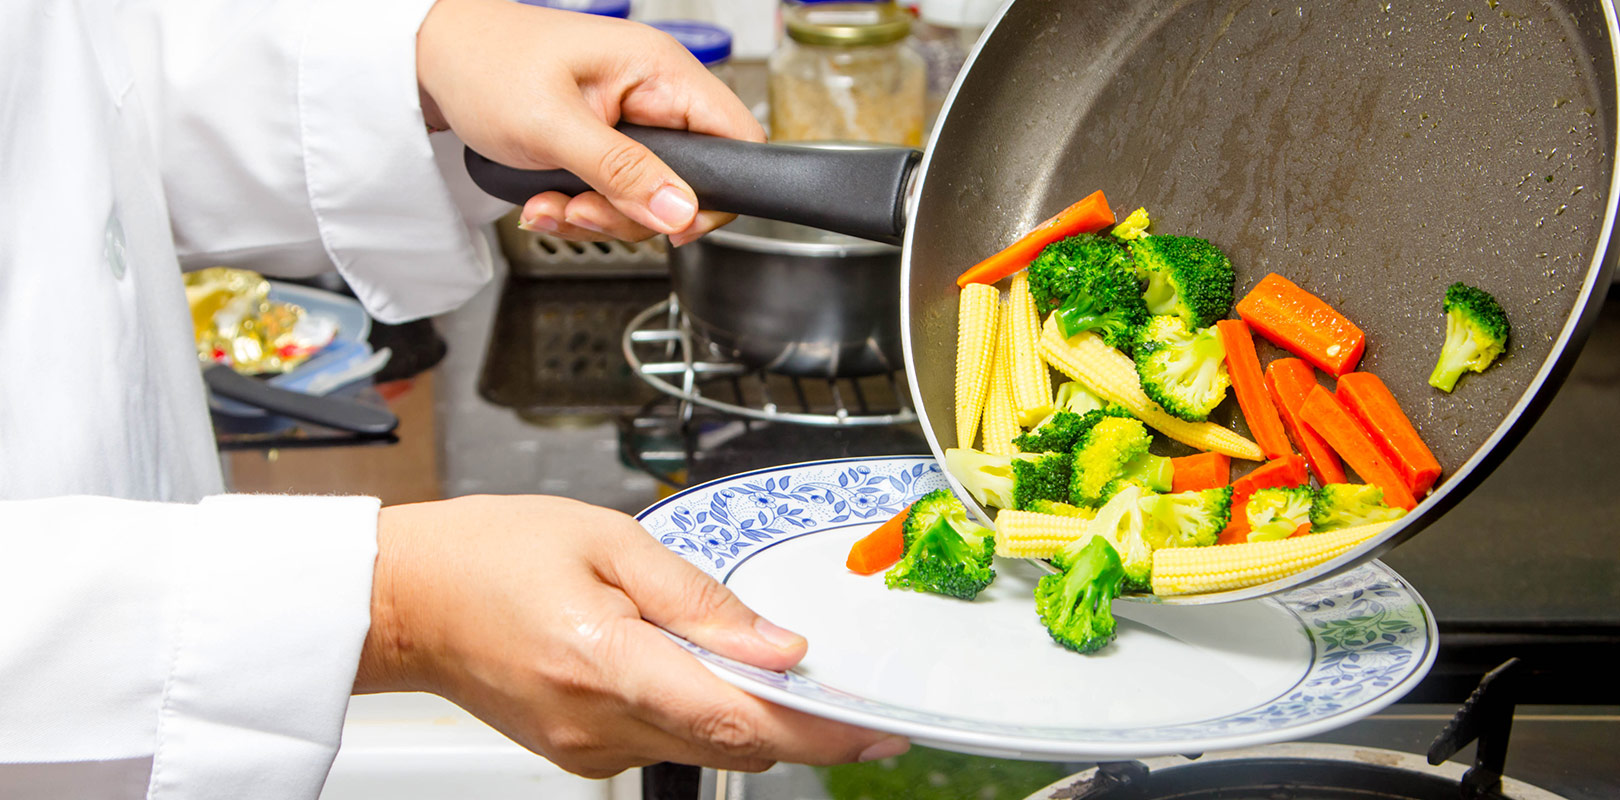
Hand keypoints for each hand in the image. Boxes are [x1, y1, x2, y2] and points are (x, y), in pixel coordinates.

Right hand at [355, 495, 908, 777]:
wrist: (405, 599)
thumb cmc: (489, 554)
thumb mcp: (607, 541)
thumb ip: (700, 599)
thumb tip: (777, 643)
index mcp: (608, 662)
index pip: (739, 718)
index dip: (820, 732)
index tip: (878, 732)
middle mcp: (600, 724)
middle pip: (733, 741)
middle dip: (797, 721)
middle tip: (839, 688)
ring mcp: (588, 749)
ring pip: (703, 744)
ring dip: (745, 712)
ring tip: (754, 661)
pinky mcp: (580, 753)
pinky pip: (665, 741)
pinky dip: (698, 711)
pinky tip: (694, 668)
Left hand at [415, 0, 762, 245]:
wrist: (429, 59)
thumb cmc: (484, 64)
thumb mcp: (553, 127)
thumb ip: (623, 171)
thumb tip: (681, 210)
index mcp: (661, 72)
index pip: (737, 138)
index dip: (716, 193)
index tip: (671, 225)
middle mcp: (655, 93)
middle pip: (689, 183)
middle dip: (634, 213)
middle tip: (583, 208)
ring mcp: (632, 119)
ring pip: (649, 198)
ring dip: (599, 217)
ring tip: (550, 203)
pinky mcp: (607, 141)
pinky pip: (617, 193)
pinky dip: (581, 209)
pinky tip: (545, 200)